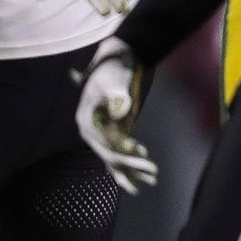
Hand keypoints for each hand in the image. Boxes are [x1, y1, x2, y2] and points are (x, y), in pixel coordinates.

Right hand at [74, 38, 156, 192]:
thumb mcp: (115, 78)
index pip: (105, 145)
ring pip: (114, 157)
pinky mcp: (112, 129)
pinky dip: (131, 159)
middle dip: (131, 167)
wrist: (116, 59)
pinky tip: (145, 167)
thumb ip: (117, 94)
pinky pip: (120, 150)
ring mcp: (101, 131)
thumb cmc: (114, 67)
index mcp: (87, 120)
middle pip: (110, 155)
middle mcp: (90, 130)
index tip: (144, 158)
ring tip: (151, 181)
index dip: (124, 155)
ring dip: (132, 170)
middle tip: (154, 175)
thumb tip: (120, 109)